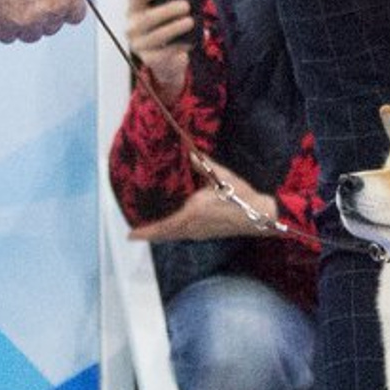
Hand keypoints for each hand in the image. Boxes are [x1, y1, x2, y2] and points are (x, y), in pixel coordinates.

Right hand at [0, 0, 86, 43]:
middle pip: (51, 27)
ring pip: (30, 35)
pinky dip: (1, 28)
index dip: (61, 11)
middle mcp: (54, 9)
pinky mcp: (7, 26)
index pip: (75, 15)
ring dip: (21, 25)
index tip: (52, 7)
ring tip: (9, 5)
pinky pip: (7, 37)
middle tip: (25, 1)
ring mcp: (31, 20)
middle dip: (40, 17)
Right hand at [126, 0, 194, 99]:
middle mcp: (132, 26)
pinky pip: (164, 53)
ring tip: (190, 21)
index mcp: (134, 9)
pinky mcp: (149, 59)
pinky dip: (178, 46)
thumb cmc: (165, 27)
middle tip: (186, 5)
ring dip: (175, 27)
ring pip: (157, 35)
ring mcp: (139, 44)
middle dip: (169, 10)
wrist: (167, 59)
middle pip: (149, 16)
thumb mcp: (162, 9)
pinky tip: (189, 42)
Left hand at [129, 169, 277, 242]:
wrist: (259, 216)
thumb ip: (203, 165)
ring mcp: (200, 233)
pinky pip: (183, 236)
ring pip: (174, 237)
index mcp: (192, 213)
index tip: (130, 235)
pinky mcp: (207, 234)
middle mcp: (192, 227)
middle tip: (135, 234)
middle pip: (166, 235)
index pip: (163, 226)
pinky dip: (172, 233)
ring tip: (150, 231)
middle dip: (150, 235)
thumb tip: (190, 152)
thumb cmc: (241, 196)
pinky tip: (173, 228)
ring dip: (161, 234)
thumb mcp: (222, 177)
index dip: (145, 232)